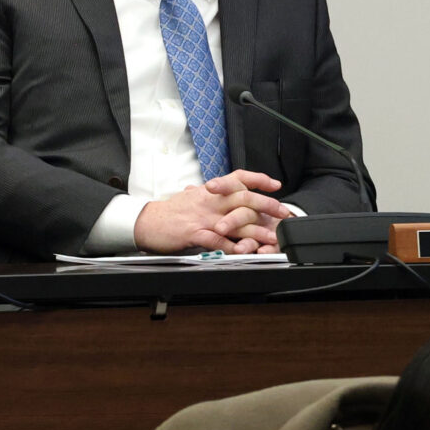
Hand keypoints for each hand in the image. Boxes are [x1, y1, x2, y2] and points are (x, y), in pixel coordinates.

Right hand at [133, 170, 291, 253]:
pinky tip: (243, 252)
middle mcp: (210, 201)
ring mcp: (203, 217)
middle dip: (267, 205)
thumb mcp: (191, 196)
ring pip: (236, 220)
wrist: (147, 222)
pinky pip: (217, 240)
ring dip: (257, 231)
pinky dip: (232, 246)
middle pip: (244, 198)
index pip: (238, 178)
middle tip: (283, 213)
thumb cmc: (170, 211)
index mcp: (210, 191)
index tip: (276, 184)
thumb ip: (207, 194)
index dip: (258, 179)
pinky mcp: (195, 234)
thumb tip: (214, 187)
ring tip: (271, 239)